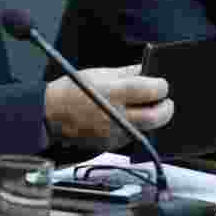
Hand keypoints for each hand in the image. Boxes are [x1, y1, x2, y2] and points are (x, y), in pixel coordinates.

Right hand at [45, 64, 173, 149]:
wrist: (48, 115)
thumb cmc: (72, 90)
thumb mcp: (100, 73)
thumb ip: (129, 72)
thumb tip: (148, 69)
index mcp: (115, 92)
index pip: (153, 90)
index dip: (161, 86)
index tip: (161, 84)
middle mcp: (116, 115)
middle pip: (157, 117)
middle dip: (166, 108)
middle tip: (165, 102)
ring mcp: (114, 134)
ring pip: (146, 129)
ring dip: (150, 118)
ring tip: (145, 107)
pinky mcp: (110, 146)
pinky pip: (131, 137)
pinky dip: (134, 127)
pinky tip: (127, 117)